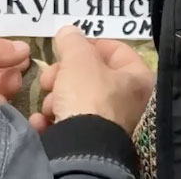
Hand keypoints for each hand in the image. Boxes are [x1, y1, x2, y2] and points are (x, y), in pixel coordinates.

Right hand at [29, 25, 153, 134]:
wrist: (81, 149)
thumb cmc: (88, 96)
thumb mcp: (78, 60)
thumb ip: (73, 42)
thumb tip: (69, 31)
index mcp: (138, 78)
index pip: (116, 50)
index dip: (88, 45)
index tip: (66, 48)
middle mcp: (131, 101)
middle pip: (92, 77)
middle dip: (65, 75)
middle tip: (49, 78)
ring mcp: (111, 124)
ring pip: (77, 101)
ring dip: (56, 99)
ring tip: (47, 105)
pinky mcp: (91, 142)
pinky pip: (69, 124)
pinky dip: (52, 122)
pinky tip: (41, 122)